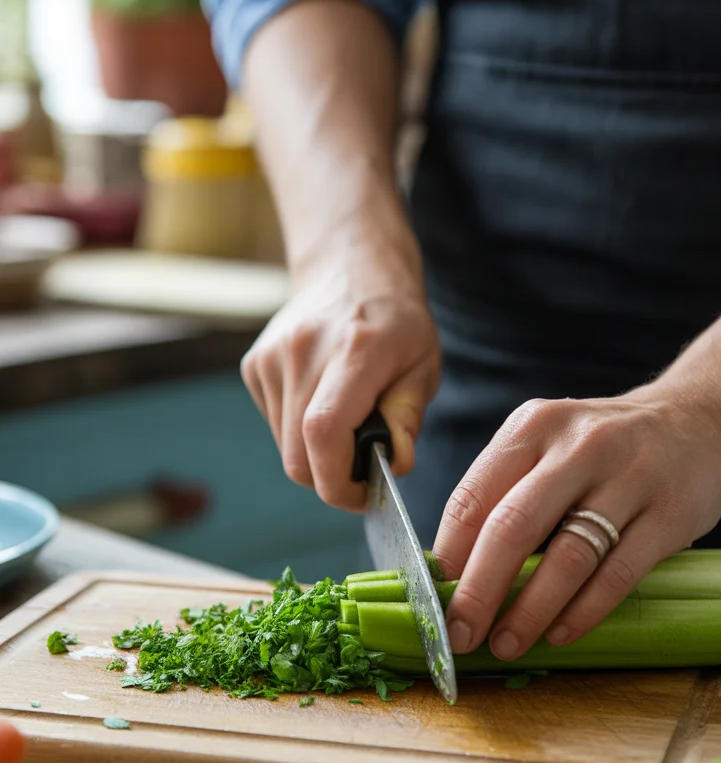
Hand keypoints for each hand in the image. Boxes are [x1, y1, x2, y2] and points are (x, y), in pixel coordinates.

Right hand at [241, 238, 440, 510]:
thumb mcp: (424, 365)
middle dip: (331, 478)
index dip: (338, 481)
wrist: (350, 268)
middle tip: (363, 469)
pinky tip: (322, 402)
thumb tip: (395, 465)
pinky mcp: (254, 365)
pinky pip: (274, 426)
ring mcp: (271, 358)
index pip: (324, 432)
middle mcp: (303, 352)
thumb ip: (409, 417)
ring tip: (347, 424)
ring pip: (284, 448)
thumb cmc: (395, 322)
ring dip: (316, 454)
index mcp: (354, 351)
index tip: (362, 494)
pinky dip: (299, 432)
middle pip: (298, 456)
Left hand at [433, 388, 720, 659]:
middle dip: (479, 591)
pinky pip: (618, 572)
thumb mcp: (548, 448)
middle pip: (512, 527)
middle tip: (460, 635)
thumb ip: (504, 496)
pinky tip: (560, 633)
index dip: (448, 557)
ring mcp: (629, 477)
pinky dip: (583, 610)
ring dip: (530, 610)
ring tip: (507, 644)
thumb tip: (452, 575)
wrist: (699, 423)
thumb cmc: (603, 450)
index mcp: (533, 427)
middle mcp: (578, 445)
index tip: (432, 602)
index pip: (473, 497)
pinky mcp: (671, 512)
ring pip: (566, 555)